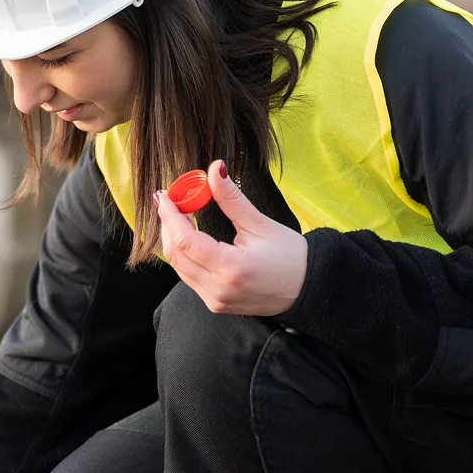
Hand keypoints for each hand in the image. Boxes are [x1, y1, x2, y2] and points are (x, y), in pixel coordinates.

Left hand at [156, 159, 307, 316]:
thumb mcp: (261, 224)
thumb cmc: (291, 259)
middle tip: (169, 200)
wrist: (307, 291)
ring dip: (173, 239)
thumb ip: (232, 198)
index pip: (184, 240)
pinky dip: (184, 255)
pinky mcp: (215, 303)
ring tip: (177, 214)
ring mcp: (214, 300)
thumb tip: (214, 169)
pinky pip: (188, 277)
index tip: (164, 195)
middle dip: (167, 225)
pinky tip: (188, 237)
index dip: (170, 215)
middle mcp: (217, 289)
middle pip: (175, 254)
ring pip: (178, 267)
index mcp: (230, 268)